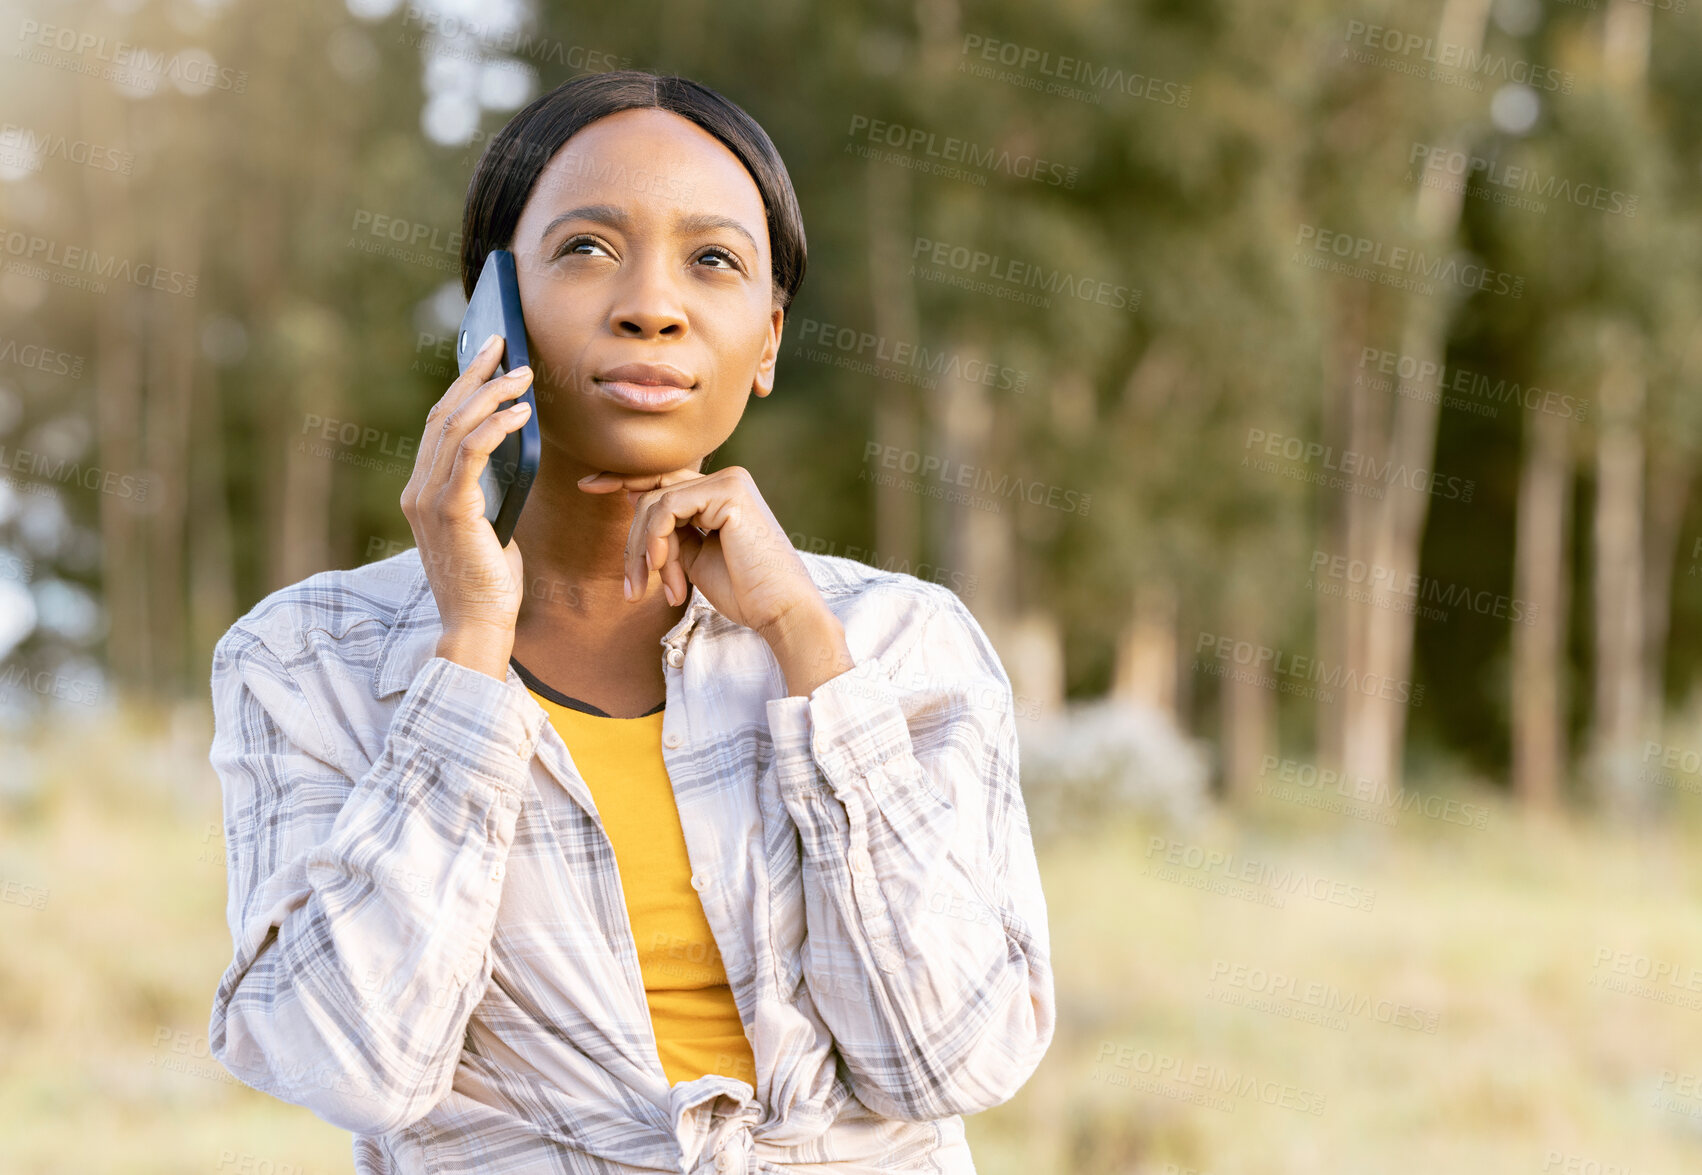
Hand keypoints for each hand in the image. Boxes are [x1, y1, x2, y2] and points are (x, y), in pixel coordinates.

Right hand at [399, 332, 534, 676]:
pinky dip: (496, 426)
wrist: (478, 627)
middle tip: (502, 343)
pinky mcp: (451, 511)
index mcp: (423, 492)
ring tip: (524, 375)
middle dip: (474, 374)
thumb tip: (513, 458)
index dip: (463, 387)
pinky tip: (521, 413)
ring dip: (492, 394)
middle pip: (443, 415)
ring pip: (456, 427)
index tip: (488, 358)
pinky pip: (470, 453)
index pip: (439, 425)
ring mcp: (429, 499)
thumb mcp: (489, 527)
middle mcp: (418, 490)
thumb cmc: (489, 584)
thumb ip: (490, 493)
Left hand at [576, 464, 823, 638]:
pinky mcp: (728, 491)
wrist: (780, 611)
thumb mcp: (695, 557)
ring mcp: (729, 481)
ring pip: (655, 503)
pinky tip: (668, 574)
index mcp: (721, 492)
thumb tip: (633, 500)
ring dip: (646, 553)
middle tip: (632, 588)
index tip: (586, 486)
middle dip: (633, 543)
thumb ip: (670, 530)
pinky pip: (666, 509)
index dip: (621, 480)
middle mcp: (727, 479)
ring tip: (659, 590)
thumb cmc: (744, 592)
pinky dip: (658, 544)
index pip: (663, 479)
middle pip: (653, 494)